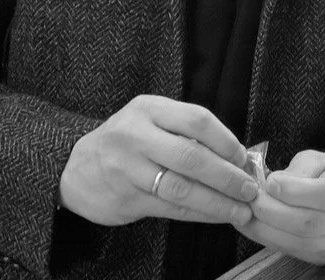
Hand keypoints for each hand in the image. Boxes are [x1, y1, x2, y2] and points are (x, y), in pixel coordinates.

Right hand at [58, 95, 257, 227]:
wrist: (73, 167)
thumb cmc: (127, 139)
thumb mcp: (150, 118)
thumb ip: (186, 130)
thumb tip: (236, 154)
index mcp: (149, 109)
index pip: (197, 119)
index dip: (225, 140)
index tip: (244, 157)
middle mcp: (136, 136)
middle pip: (191, 157)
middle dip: (227, 175)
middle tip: (251, 188)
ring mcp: (128, 169)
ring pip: (181, 187)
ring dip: (217, 201)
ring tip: (241, 208)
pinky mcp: (125, 199)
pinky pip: (169, 207)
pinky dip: (198, 213)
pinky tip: (217, 216)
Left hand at [237, 151, 324, 263]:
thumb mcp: (321, 159)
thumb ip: (298, 170)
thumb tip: (271, 185)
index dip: (296, 190)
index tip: (270, 181)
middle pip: (309, 223)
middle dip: (272, 211)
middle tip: (249, 198)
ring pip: (298, 241)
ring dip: (265, 228)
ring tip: (245, 212)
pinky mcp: (324, 257)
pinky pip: (292, 250)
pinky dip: (268, 238)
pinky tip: (254, 225)